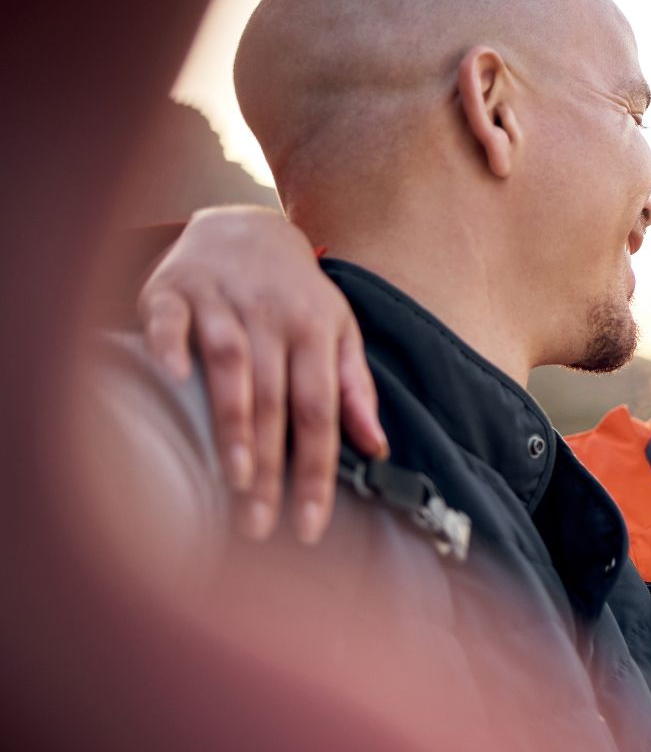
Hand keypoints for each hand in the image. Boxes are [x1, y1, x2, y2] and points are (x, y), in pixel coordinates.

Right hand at [137, 205, 387, 543]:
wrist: (246, 225)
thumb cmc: (297, 294)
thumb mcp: (340, 331)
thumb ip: (355, 390)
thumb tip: (378, 446)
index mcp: (316, 333)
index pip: (321, 412)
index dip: (317, 470)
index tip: (311, 524)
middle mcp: (271, 319)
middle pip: (275, 402)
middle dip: (270, 468)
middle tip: (260, 526)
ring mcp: (222, 302)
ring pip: (229, 368)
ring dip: (231, 423)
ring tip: (234, 481)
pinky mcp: (174, 291)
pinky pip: (170, 321)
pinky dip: (170, 346)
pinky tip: (171, 379)